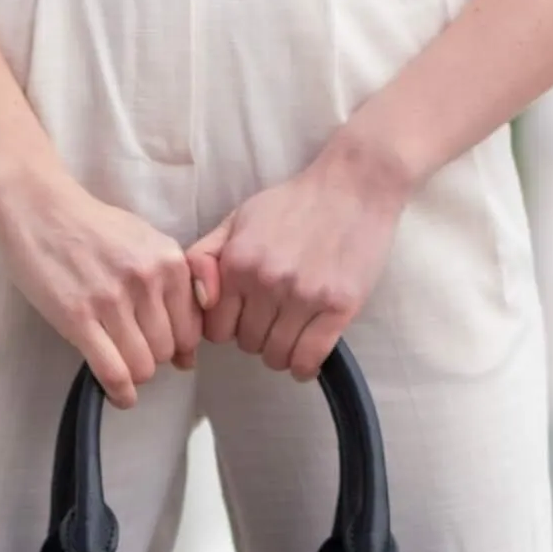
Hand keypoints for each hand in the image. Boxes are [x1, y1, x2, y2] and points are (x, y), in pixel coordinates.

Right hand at [0, 170, 203, 406]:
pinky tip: (120, 395)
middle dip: (152, 357)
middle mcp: (146, 281)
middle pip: (166, 352)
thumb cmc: (91, 228)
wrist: (39, 208)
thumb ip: (171, 292)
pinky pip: (113, 372)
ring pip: (143, 367)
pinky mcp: (79, 318)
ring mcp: (112, 300)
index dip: (175, 345)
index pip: (189, 330)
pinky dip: (120, 392)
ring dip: (134, 373)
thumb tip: (189, 356)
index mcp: (168, 262)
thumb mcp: (144, 245)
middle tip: (131, 347)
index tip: (158, 344)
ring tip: (119, 361)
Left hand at [188, 140, 412, 378]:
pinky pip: (308, 358)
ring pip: (276, 356)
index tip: (245, 316)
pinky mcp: (337, 307)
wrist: (353, 185)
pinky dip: (304, 365)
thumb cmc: (294, 204)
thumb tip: (198, 301)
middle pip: (248, 345)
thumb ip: (204, 257)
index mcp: (238, 263)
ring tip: (292, 331)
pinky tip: (306, 355)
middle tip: (274, 317)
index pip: (217, 331)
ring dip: (282, 351)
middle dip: (257, 336)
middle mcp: (267, 282)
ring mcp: (304, 296)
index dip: (229, 327)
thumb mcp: (238, 220)